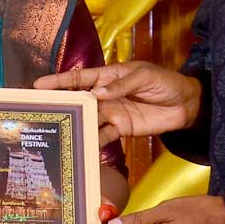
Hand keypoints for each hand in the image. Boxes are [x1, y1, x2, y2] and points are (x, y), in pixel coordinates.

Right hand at [36, 61, 202, 144]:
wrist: (186, 104)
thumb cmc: (165, 82)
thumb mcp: (144, 77)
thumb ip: (120, 85)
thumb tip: (96, 94)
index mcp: (108, 76)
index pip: (79, 78)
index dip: (59, 80)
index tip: (38, 85)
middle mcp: (105, 95)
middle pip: (78, 100)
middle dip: (60, 104)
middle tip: (40, 112)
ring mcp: (111, 112)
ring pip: (88, 119)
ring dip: (74, 125)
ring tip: (56, 132)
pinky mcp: (121, 128)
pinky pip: (103, 135)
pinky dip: (92, 141)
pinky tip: (80, 147)